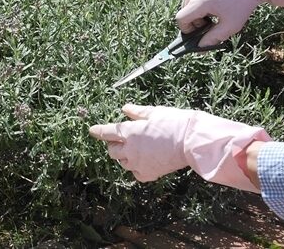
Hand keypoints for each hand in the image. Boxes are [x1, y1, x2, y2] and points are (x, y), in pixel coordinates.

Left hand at [89, 104, 269, 190]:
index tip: (91, 130)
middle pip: (112, 151)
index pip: (107, 132)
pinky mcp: (149, 174)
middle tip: (121, 140)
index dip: (98, 131)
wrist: (191, 141)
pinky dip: (137, 168)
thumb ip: (137, 112)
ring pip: (123, 163)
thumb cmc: (174, 122)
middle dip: (113, 145)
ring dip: (125, 157)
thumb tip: (124, 109)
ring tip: (135, 150)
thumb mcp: (154, 112)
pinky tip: (144, 161)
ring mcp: (138, 163)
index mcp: (129, 132)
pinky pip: (136, 173)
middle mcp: (130, 149)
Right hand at [175, 0, 283, 47]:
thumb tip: (201, 46)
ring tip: (220, 13)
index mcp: (198, 1)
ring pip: (190, 1)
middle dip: (196, 20)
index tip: (201, 34)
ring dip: (199, 10)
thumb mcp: (231, 26)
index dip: (188, 31)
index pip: (181, 21)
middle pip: (185, 11)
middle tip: (214, 25)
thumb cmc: (247, 3)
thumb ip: (213, 38)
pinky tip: (221, 1)